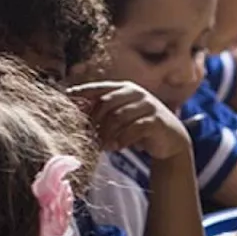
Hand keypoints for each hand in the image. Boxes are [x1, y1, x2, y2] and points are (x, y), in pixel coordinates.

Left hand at [68, 81, 188, 158]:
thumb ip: (103, 113)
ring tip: (103, 146)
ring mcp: (147, 105)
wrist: (170, 139)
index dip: (82, 93)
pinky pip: (134, 129)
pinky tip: (117, 148)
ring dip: (107, 133)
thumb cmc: (140, 127)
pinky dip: (122, 139)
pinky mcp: (156, 120)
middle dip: (95, 121)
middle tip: (89, 136)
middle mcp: (136, 93)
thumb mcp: (121, 117)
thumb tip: (75, 115)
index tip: (66, 99)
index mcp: (124, 88)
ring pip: (119, 116)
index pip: (98, 88)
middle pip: (107, 102)